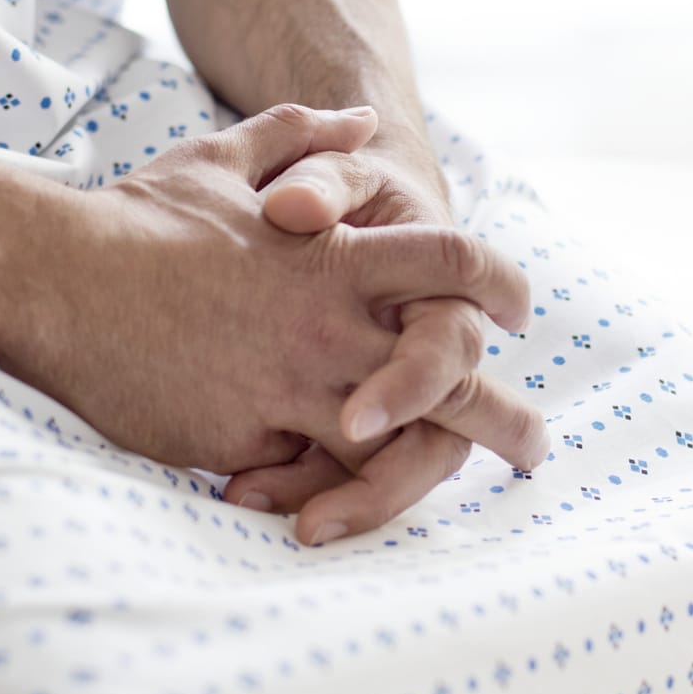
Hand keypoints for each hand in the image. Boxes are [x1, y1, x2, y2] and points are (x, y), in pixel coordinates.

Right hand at [0, 105, 532, 480]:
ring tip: (454, 504)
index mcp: (336, 253)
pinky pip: (310, 477)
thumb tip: (359, 116)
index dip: (496, 285)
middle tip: (535, 446)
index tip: (518, 310)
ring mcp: (292, 382)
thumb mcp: (224, 158)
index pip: (451, 262)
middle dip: (503, 415)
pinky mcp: (246, 433)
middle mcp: (329, 320)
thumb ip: (302, 135)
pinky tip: (340, 508)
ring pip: (393, 442)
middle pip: (450, 370)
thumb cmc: (138, 217)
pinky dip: (330, 492)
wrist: (57, 276)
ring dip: (436, 472)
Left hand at [222, 131, 549, 543]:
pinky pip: (342, 467)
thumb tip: (295, 210)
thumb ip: (320, 181)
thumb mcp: (330, 173)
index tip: (358, 420)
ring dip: (348, 500)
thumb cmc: (331, 186)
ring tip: (275, 519)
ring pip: (395, 464)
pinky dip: (301, 487)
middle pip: (439, 432)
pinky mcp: (346, 413)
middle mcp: (423, 346)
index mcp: (435, 284)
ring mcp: (390, 387)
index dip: (420, 380)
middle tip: (318, 520)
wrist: (311, 200)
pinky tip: (241, 493)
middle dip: (388, 484)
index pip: (451, 338)